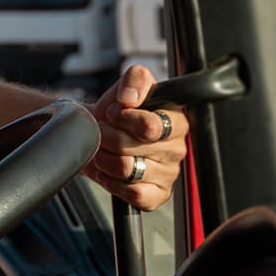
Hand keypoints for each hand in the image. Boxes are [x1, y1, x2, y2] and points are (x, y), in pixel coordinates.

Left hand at [85, 64, 188, 211]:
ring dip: (105, 159)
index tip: (114, 113)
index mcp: (175, 121)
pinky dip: (113, 183)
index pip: (150, 126)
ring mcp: (169, 174)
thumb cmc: (117, 113)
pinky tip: (111, 173)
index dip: (123, 118)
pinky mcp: (158, 195)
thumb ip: (134, 80)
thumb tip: (130, 98)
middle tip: (104, 133)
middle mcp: (177, 148)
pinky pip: (134, 195)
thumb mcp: (126, 87)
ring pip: (127, 169)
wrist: (99, 135)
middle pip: (130, 148)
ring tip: (103, 151)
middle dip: (107, 138)